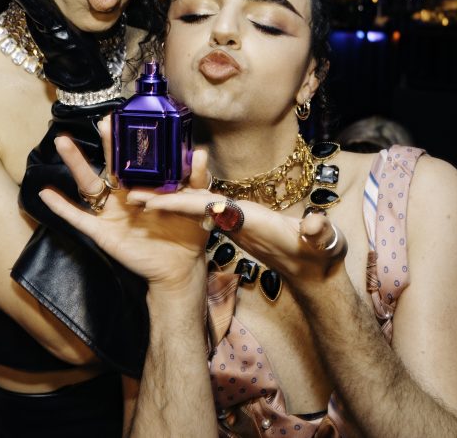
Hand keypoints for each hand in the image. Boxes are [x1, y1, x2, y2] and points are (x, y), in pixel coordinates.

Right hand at [38, 117, 209, 291]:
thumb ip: (195, 178)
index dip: (128, 139)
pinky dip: (62, 207)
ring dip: (75, 163)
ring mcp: (111, 212)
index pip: (134, 157)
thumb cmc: (187, 233)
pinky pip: (79, 218)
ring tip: (62, 142)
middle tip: (103, 121)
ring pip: (88, 184)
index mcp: (144, 184)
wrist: (180, 268)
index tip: (123, 117)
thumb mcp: (194, 203)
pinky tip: (45, 194)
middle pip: (109, 164)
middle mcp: (123, 194)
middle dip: (105, 143)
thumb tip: (198, 151)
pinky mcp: (103, 233)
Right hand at [131, 189, 346, 285]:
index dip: (184, 202)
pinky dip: (178, 213)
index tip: (157, 200)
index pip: (211, 203)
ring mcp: (234, 217)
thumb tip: (314, 223)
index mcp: (251, 213)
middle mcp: (239, 210)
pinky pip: (199, 217)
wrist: (316, 261)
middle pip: (195, 199)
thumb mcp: (323, 242)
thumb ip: (318, 232)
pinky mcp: (232, 226)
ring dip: (167, 202)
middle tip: (133, 195)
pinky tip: (162, 213)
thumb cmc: (320, 251)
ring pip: (194, 205)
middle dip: (165, 197)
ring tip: (137, 201)